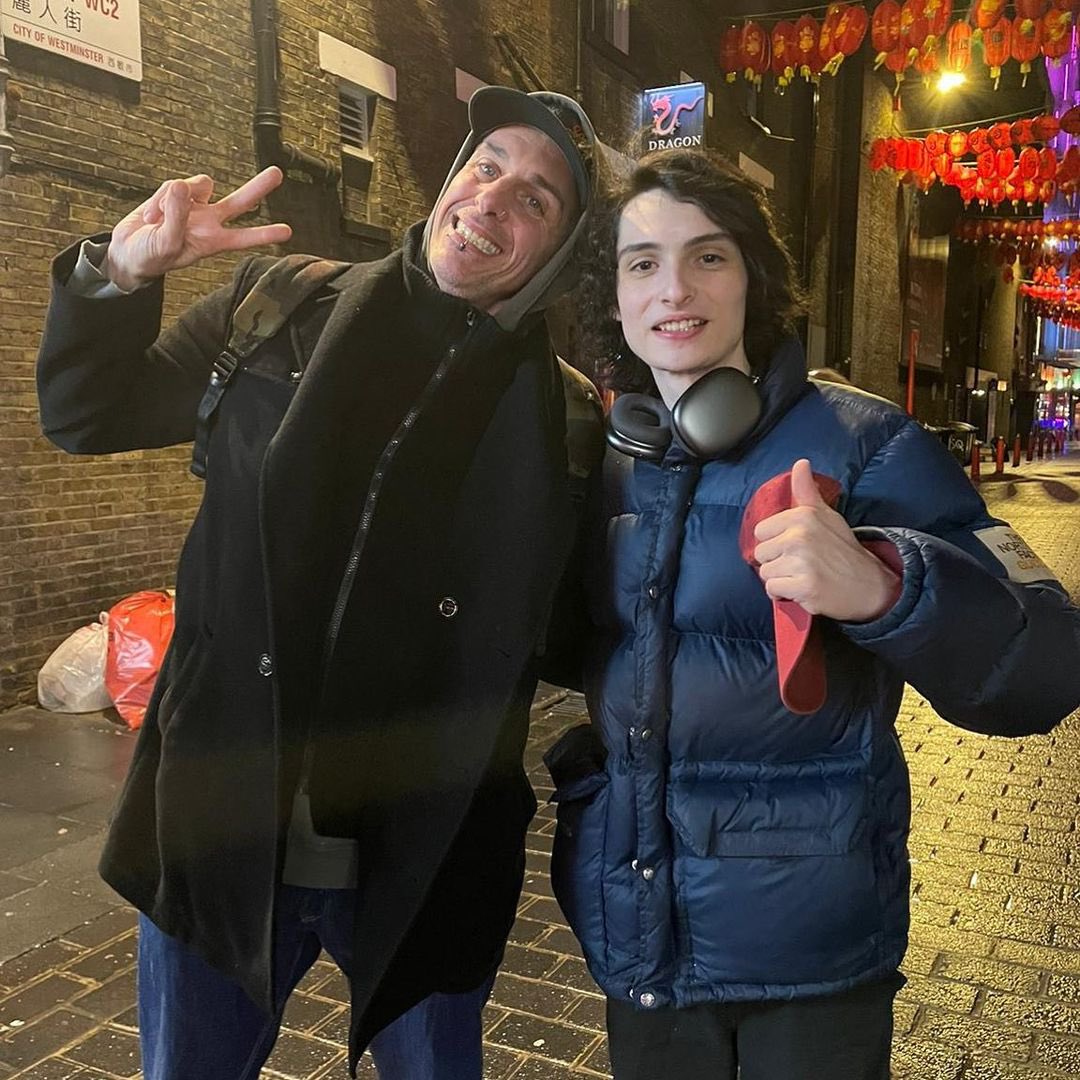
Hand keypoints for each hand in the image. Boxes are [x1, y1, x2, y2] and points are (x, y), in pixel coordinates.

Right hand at [105, 167, 291, 289]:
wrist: (128, 251)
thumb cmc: (152, 256)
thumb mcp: (166, 243)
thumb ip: (176, 217)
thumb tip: (182, 187)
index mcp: (212, 241)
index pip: (243, 237)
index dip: (264, 234)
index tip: (287, 232)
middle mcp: (208, 222)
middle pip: (239, 202)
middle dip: (257, 187)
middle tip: (278, 173)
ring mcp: (194, 207)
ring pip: (200, 184)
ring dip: (174, 199)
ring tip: (157, 220)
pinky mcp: (176, 195)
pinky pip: (173, 185)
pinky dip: (158, 198)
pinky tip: (151, 215)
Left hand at [752, 458, 899, 622]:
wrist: (870, 585)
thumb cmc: (843, 550)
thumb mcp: (826, 515)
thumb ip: (806, 491)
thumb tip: (800, 463)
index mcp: (802, 516)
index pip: (761, 531)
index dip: (776, 542)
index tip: (795, 547)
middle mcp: (800, 536)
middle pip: (761, 553)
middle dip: (777, 562)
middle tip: (801, 564)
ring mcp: (802, 562)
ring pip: (765, 573)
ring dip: (781, 579)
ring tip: (803, 576)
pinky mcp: (804, 586)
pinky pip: (773, 590)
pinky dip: (785, 594)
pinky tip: (803, 589)